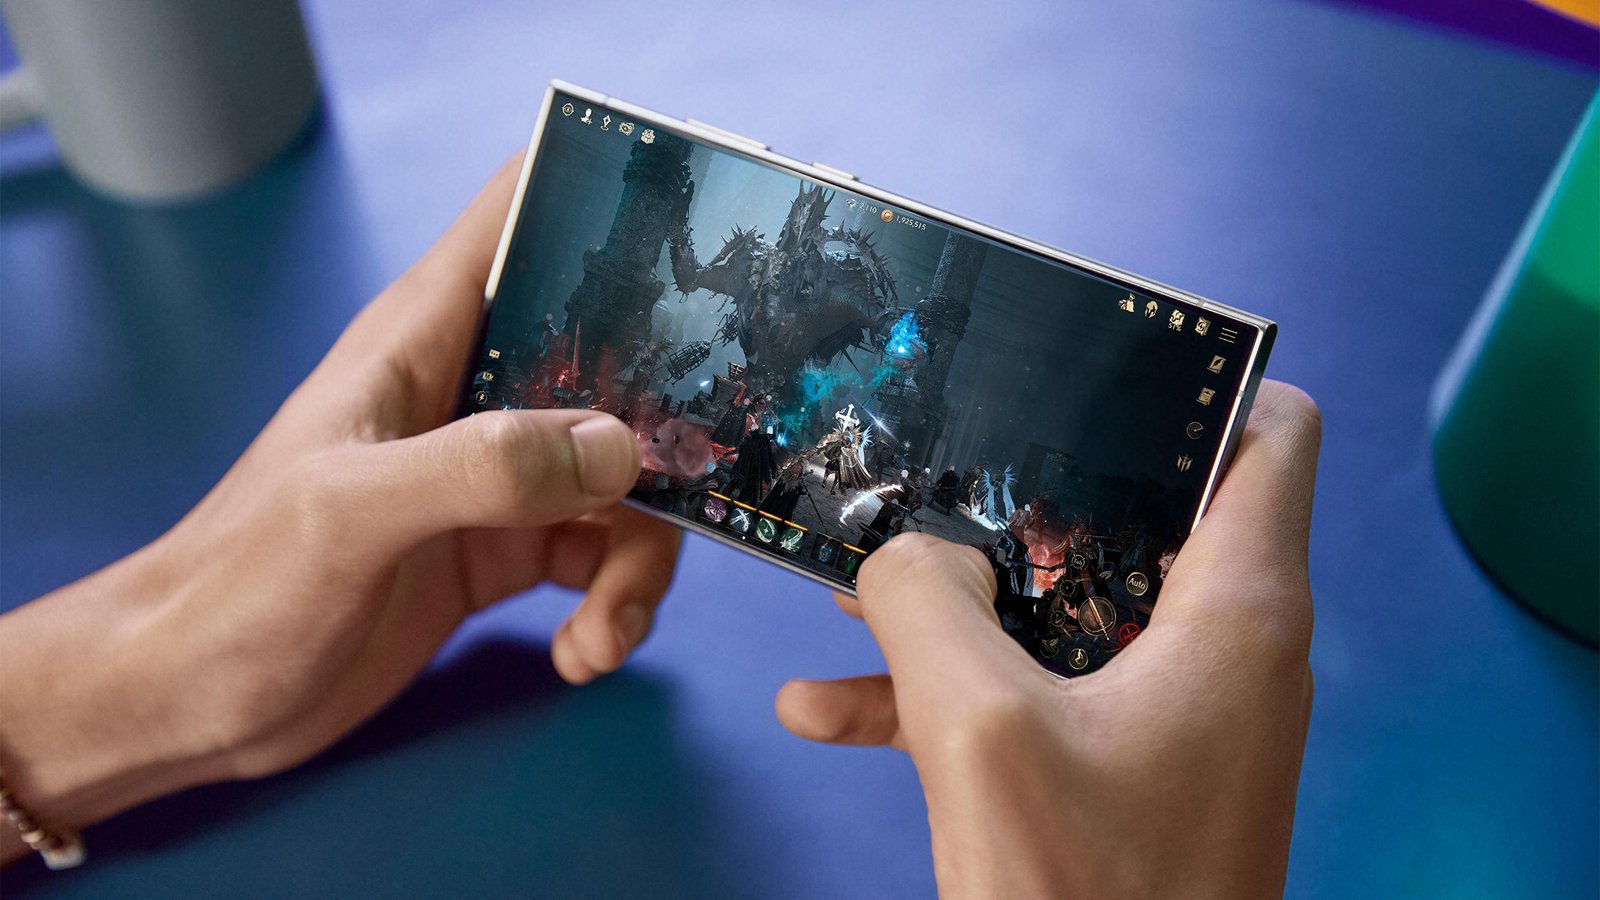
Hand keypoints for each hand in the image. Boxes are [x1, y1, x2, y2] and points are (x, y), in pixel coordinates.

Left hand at [0, 154, 678, 859]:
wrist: (186, 702)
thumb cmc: (239, 587)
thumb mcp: (353, 514)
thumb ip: (483, 469)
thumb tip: (620, 449)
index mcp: (424, 339)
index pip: (523, 218)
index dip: (610, 204)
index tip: (697, 249)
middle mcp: (472, 394)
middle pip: (612, 365)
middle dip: (664, 427)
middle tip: (684, 501)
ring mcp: (492, 476)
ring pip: (620, 476)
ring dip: (642, 556)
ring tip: (608, 629)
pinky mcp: (501, 550)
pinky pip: (599, 555)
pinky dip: (612, 603)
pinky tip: (582, 650)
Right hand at [776, 381, 1319, 897]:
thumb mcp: (983, 733)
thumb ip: (927, 607)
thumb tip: (897, 550)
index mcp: (1237, 612)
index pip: (1267, 434)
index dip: (1195, 376)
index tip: (1089, 353)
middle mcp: (1216, 649)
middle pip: (1132, 511)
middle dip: (1020, 486)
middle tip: (935, 450)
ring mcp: (1164, 715)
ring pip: (1058, 605)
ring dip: (956, 594)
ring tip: (848, 577)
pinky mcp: (1111, 773)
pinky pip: (1024, 698)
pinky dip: (938, 692)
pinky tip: (827, 710)